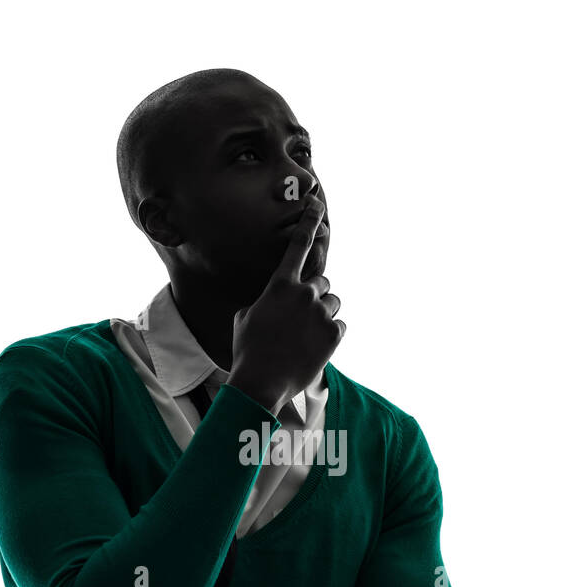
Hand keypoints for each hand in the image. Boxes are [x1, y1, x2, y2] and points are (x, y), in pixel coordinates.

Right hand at [227, 196, 343, 414]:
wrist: (261, 382)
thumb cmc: (248, 350)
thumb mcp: (245, 318)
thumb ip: (264, 301)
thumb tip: (271, 303)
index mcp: (280, 285)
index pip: (298, 246)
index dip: (309, 222)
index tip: (317, 204)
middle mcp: (304, 293)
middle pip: (322, 282)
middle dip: (314, 296)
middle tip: (300, 319)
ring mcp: (321, 313)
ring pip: (333, 303)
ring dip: (323, 315)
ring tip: (305, 336)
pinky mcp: (335, 333)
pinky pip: (339, 326)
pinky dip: (329, 336)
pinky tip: (312, 349)